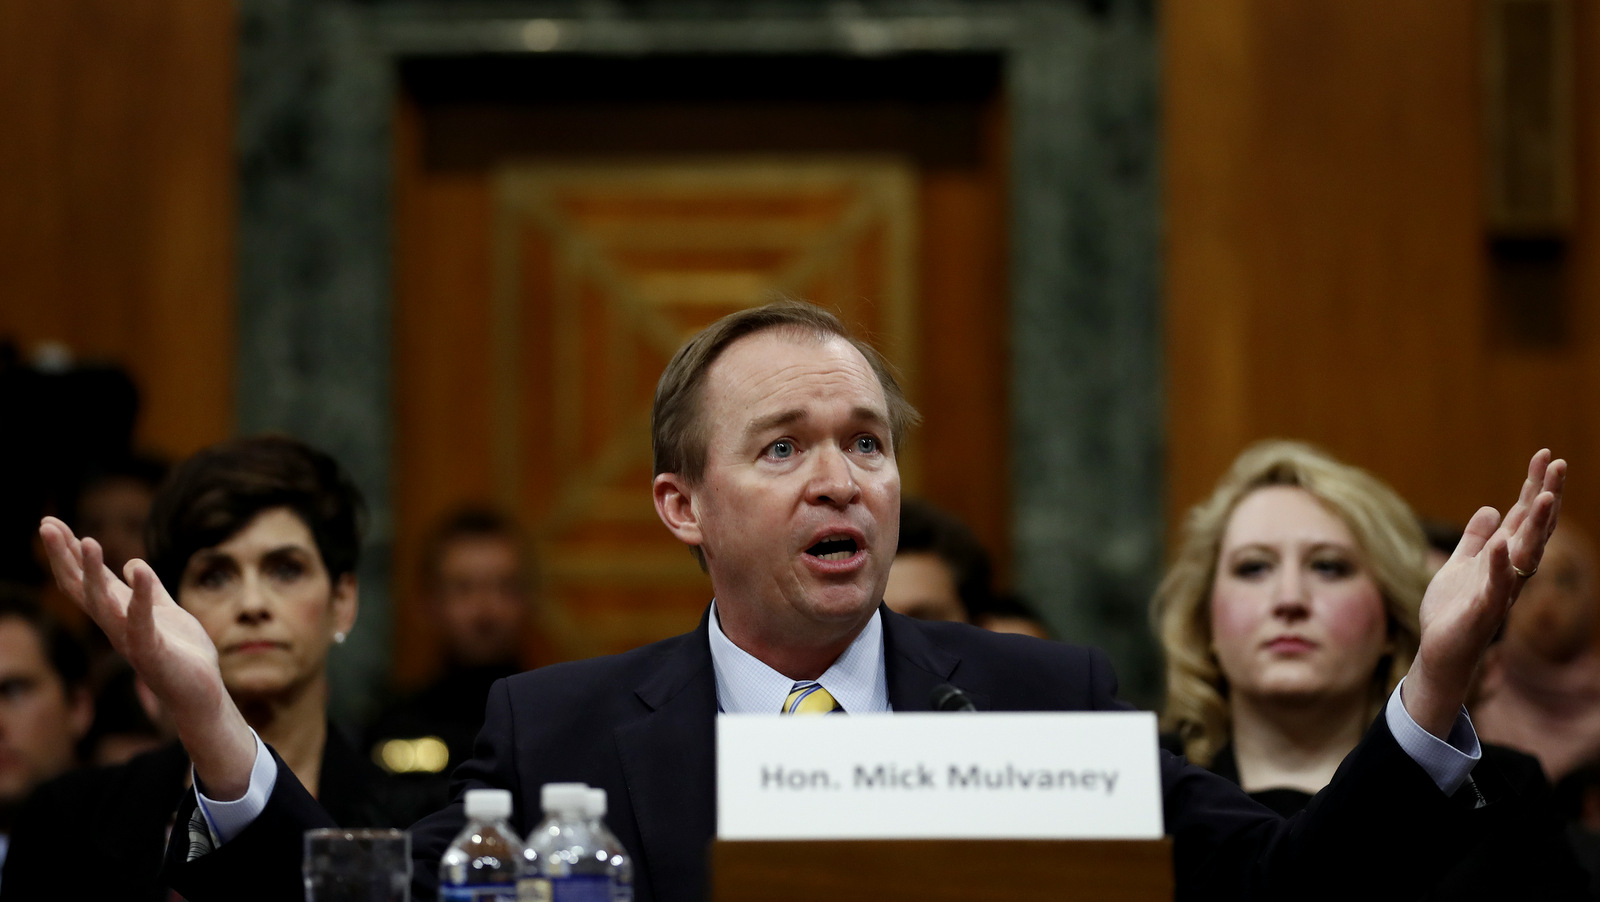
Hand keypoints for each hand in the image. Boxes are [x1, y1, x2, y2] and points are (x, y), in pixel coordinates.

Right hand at [38, 516, 256, 797]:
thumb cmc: (182, 655)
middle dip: (65, 556)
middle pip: (82, 587)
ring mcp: (131, 639)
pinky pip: (142, 621)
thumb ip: (150, 591)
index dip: (69, 552)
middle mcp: (117, 625)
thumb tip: (133, 563)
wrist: (200, 694)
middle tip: (47, 524)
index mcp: (119, 613)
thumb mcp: (166, 612)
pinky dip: (140, 595)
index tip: (51, 523)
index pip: (87, 579)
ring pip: (104, 602)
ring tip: (89, 540)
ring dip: (95, 572)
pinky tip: (138, 569)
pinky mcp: (152, 651)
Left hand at [1403, 450, 1565, 737]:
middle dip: (1545, 495)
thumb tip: (1492, 508)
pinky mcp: (1484, 610)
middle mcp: (1510, 570)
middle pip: (1533, 528)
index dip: (1534, 487)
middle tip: (1557, 463)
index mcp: (1504, 557)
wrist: (1441, 651)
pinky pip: (1495, 584)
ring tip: (1544, 495)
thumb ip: (1475, 539)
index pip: (1524, 516)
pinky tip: (1502, 542)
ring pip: (1525, 554)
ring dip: (1535, 525)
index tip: (1544, 456)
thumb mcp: (1460, 565)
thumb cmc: (1452, 611)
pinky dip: (1498, 564)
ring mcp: (1500, 589)